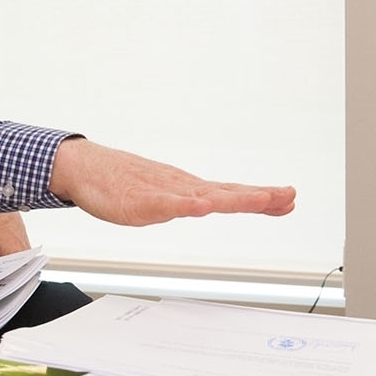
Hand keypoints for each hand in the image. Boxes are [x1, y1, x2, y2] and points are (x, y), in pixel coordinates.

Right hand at [49, 138, 296, 226]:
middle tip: (288, 196)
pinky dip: (185, 205)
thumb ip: (190, 202)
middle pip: (228, 192)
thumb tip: (211, 205)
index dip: (262, 197)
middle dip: (260, 196)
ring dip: (234, 198)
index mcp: (191, 190)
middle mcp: (184, 188)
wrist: (87, 168)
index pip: (233, 192)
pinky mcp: (140, 201)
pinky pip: (166, 204)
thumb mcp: (165, 197)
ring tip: (260, 198)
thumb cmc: (124, 183)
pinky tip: (200, 207)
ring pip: (204, 196)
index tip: (289, 199)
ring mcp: (164, 193)